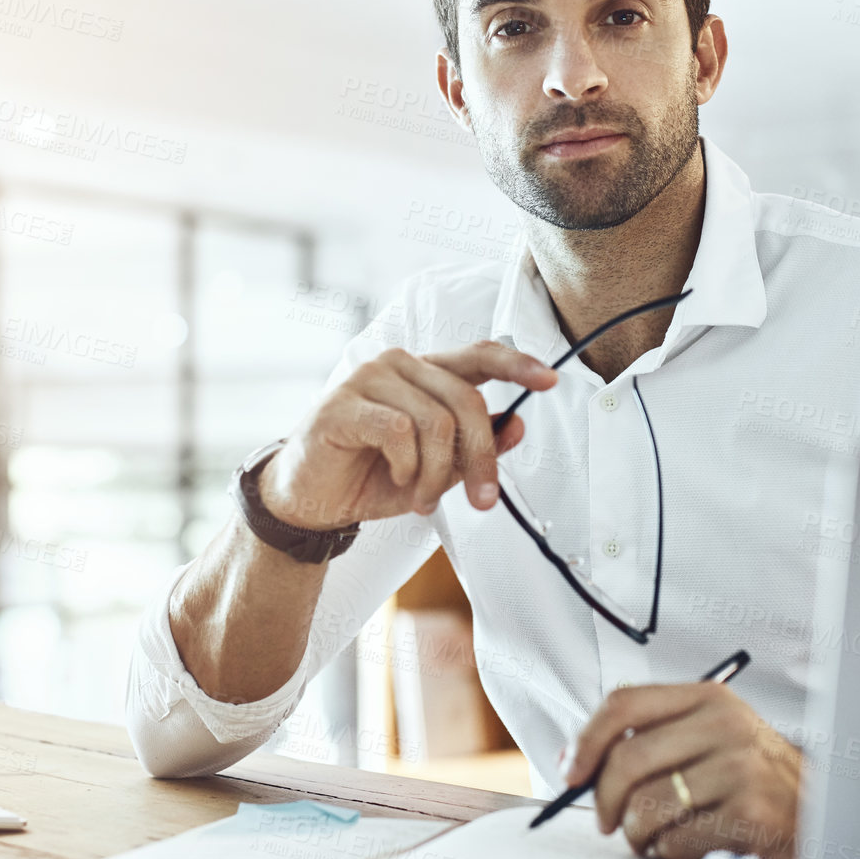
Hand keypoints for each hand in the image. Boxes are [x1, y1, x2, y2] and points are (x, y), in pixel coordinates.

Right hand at [258, 341, 556, 529]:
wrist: (310, 503)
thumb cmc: (369, 478)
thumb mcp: (435, 470)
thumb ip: (474, 447)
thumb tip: (516, 427)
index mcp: (423, 373)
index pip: (478, 355)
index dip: (516, 365)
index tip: (549, 380)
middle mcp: (397, 365)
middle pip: (465, 400)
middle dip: (481, 457)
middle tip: (482, 500)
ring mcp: (367, 379)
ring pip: (434, 421)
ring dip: (436, 474)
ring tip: (422, 498)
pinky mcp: (342, 403)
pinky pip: (399, 431)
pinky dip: (406, 467)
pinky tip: (395, 479)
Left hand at [560, 682, 801, 858]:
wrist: (823, 812)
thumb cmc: (755, 778)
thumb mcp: (712, 736)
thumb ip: (656, 737)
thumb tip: (578, 762)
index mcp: (709, 698)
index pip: (624, 702)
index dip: (586, 738)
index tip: (571, 770)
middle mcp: (725, 726)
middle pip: (626, 758)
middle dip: (604, 799)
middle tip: (608, 820)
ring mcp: (740, 769)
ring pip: (646, 805)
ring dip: (636, 833)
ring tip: (651, 836)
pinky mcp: (749, 815)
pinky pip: (675, 839)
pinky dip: (667, 851)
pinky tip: (684, 845)